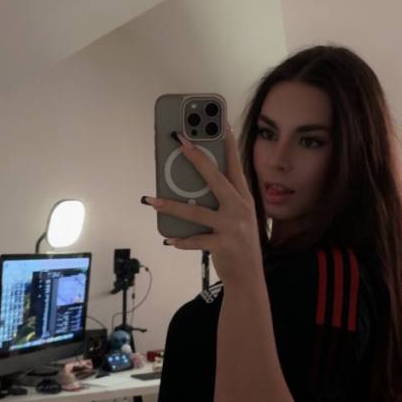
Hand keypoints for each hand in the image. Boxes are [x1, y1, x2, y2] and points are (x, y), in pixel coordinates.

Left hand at [143, 124, 263, 285]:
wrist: (249, 277)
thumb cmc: (239, 243)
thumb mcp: (238, 217)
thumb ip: (223, 200)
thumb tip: (191, 187)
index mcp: (244, 198)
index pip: (236, 165)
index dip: (228, 143)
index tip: (221, 124)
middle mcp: (240, 208)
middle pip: (215, 178)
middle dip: (196, 158)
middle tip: (180, 142)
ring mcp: (232, 226)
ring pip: (197, 211)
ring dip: (171, 205)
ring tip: (152, 200)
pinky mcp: (223, 244)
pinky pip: (196, 240)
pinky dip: (181, 241)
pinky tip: (169, 240)